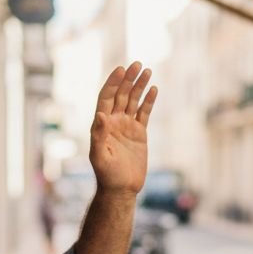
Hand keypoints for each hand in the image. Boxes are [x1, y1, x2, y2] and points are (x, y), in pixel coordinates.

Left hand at [89, 61, 157, 194]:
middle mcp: (113, 122)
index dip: (113, 83)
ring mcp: (126, 126)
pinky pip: (144, 113)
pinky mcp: (139, 133)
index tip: (121, 70)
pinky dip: (148, 101)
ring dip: (139, 86)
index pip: (106, 98)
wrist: (121, 189)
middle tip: (137, 64)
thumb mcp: (99, 157)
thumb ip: (98, 135)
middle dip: (128, 79)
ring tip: (147, 70)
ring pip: (133, 101)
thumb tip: (101, 115)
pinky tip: (154, 89)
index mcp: (101, 124)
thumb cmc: (107, 176)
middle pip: (120, 95)